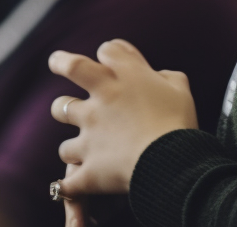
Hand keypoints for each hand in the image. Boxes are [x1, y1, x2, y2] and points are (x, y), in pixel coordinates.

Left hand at [50, 39, 197, 195]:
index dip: (110, 52)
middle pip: (71, 67)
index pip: (109, 49)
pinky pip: (68, 177)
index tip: (109, 56)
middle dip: (60, 61)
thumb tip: (158, 77)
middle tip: (56, 61)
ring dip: (70, 123)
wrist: (171, 163)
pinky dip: (68, 183)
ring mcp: (90, 130)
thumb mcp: (180, 89)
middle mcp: (102, 97)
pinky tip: (68, 187)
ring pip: (62, 117)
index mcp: (127, 76)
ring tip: (74, 143)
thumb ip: (167, 76)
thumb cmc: (178, 123)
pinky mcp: (88, 165)